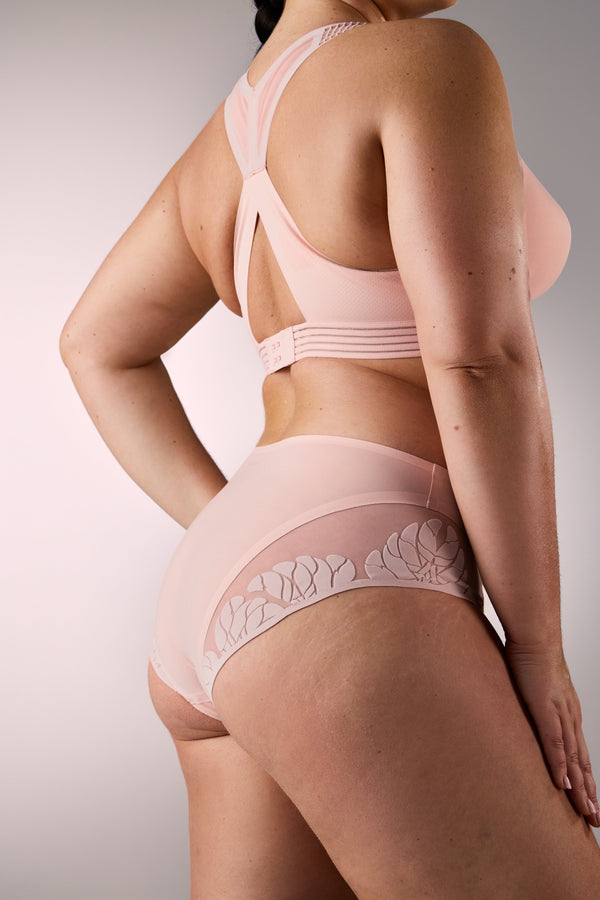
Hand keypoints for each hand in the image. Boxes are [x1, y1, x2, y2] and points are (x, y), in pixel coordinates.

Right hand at [504, 639, 599, 827]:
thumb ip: (533, 700)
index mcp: (568, 712)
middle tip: (595, 819)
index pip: (579, 752)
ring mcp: (560, 714)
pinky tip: (563, 787)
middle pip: (582, 762)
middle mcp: (570, 717)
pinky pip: (555, 745)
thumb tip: (525, 707)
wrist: (534, 635)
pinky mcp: (546, 710)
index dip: (584, 778)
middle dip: (590, 792)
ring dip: (581, 789)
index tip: (589, 799)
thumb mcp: (535, 685)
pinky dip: (560, 767)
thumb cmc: (532, 655)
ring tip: (586, 813)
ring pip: (574, 759)